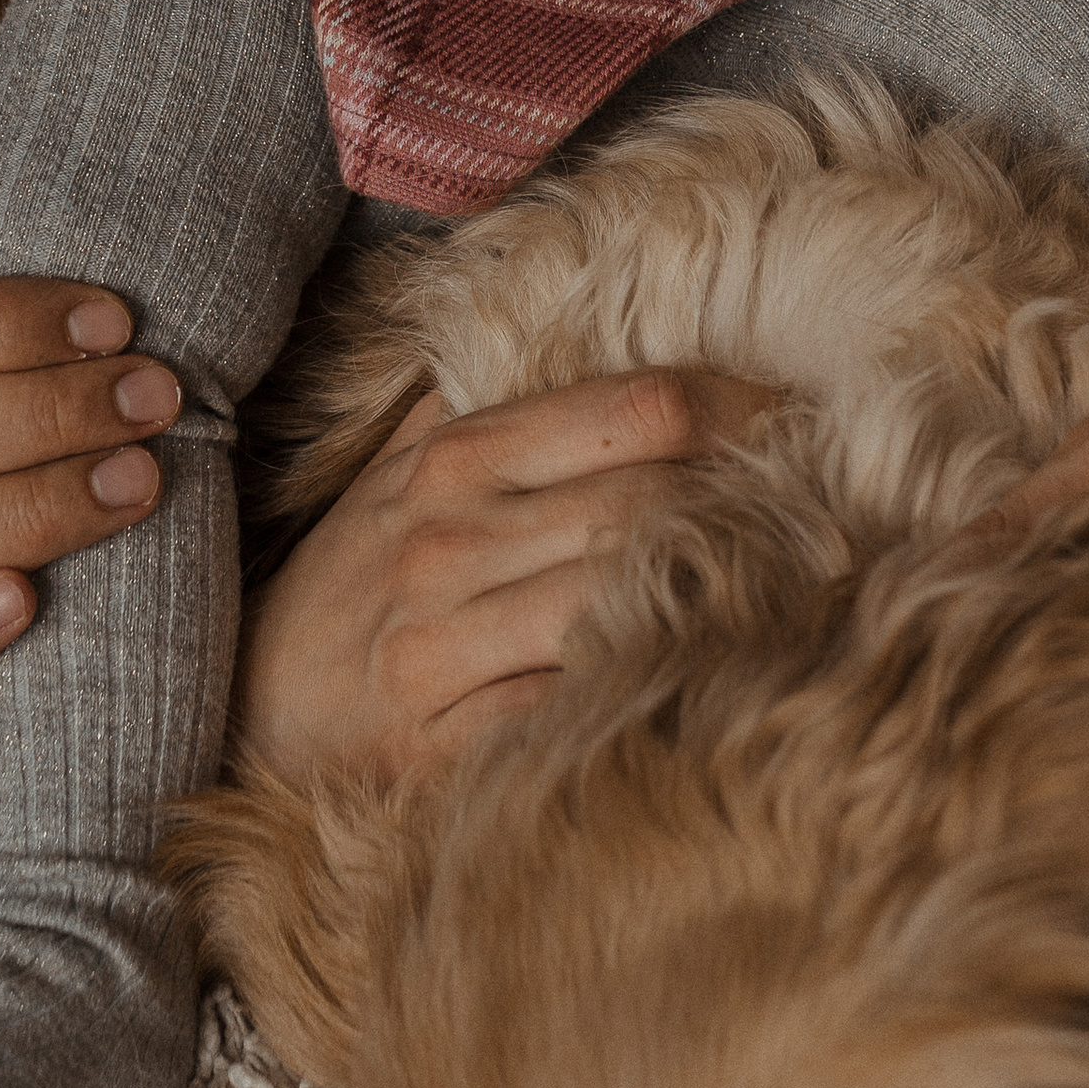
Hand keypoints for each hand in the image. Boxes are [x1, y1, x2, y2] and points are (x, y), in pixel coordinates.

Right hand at [235, 367, 773, 785]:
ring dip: (722, 590)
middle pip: (650, 502)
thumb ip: (480, 411)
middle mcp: (449, 543)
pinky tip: (714, 675)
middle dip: (758, 497)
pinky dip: (650, 687)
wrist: (247, 719)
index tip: (807, 418)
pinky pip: (575, 708)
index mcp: (453, 460)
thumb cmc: (346, 593)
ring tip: (803, 580)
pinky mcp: (442, 747)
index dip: (743, 407)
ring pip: (622, 599)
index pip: (636, 409)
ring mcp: (443, 648)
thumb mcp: (396, 481)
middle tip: (841, 498)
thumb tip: (572, 340)